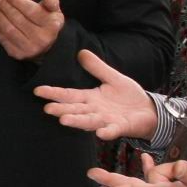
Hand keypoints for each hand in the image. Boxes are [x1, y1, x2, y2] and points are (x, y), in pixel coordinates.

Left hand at [0, 0, 63, 60]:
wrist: (45, 46)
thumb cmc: (47, 22)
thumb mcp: (54, 10)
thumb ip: (52, 1)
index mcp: (52, 26)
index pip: (31, 11)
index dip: (18, 1)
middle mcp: (41, 39)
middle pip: (18, 19)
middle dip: (5, 6)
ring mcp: (28, 49)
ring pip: (8, 29)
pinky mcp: (17, 54)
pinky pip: (3, 37)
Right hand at [34, 49, 158, 140]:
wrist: (148, 110)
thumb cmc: (128, 96)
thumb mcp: (113, 78)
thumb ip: (97, 68)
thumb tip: (81, 52)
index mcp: (91, 98)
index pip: (69, 95)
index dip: (54, 93)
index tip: (38, 90)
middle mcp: (94, 111)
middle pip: (75, 110)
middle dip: (61, 109)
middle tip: (47, 109)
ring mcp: (106, 120)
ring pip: (88, 121)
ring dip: (77, 121)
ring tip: (64, 120)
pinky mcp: (121, 127)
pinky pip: (112, 130)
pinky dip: (107, 132)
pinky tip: (101, 133)